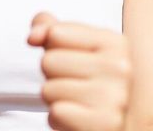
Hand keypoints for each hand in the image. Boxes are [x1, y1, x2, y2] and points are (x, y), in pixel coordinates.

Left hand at [27, 12, 131, 130]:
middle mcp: (119, 67)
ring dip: (54, 100)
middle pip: (48, 61)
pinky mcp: (104, 123)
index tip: (72, 63)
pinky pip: (56, 113)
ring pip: (48, 89)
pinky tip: (76, 119)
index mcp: (115, 43)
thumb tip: (33, 36)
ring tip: (76, 103)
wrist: (113, 125)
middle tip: (74, 87)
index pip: (55, 33)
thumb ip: (51, 31)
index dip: (53, 50)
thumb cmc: (92, 87)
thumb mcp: (76, 51)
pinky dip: (58, 120)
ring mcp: (115, 97)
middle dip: (53, 77)